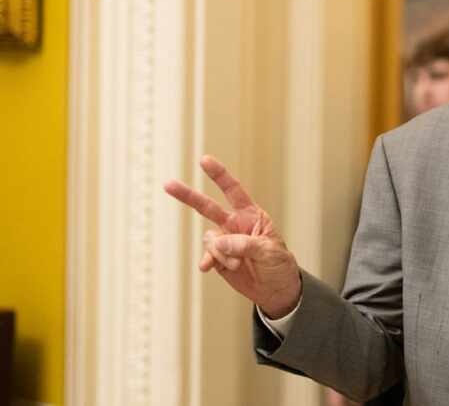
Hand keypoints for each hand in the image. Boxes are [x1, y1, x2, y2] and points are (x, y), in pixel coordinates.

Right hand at [164, 155, 301, 317]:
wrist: (275, 289)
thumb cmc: (279, 264)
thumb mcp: (270, 252)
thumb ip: (246, 245)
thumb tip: (221, 242)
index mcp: (251, 215)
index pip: (234, 191)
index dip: (219, 175)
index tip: (204, 160)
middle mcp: (235, 225)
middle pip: (207, 207)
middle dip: (188, 196)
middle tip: (168, 184)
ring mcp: (225, 242)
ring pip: (210, 239)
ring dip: (220, 252)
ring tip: (237, 265)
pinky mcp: (218, 259)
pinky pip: (207, 255)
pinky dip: (208, 260)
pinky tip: (208, 267)